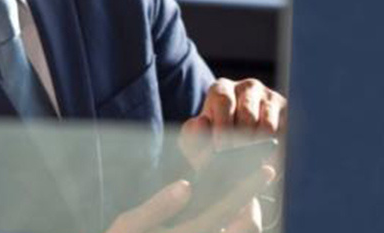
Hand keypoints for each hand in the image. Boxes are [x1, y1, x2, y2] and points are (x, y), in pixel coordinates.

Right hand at [105, 166, 274, 232]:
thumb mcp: (129, 226)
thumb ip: (158, 206)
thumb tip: (186, 185)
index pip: (226, 207)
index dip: (248, 187)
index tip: (267, 169)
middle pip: (246, 227)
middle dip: (253, 205)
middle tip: (251, 187)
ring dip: (244, 219)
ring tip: (240, 202)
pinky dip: (232, 227)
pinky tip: (223, 219)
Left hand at [180, 78, 286, 169]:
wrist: (236, 147)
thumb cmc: (212, 140)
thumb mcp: (196, 138)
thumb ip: (191, 134)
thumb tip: (200, 123)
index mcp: (221, 88)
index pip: (224, 101)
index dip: (222, 126)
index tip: (220, 149)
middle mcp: (248, 87)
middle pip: (247, 114)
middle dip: (240, 140)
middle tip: (237, 161)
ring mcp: (270, 98)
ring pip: (267, 125)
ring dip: (258, 147)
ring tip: (250, 164)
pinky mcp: (288, 113)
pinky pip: (284, 134)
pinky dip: (275, 151)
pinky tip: (266, 164)